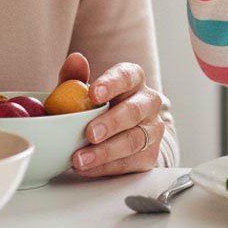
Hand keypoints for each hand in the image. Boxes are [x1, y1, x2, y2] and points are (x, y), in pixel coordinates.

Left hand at [59, 53, 164, 175]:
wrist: (118, 134)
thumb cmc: (100, 107)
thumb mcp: (84, 91)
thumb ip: (76, 76)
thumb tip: (75, 59)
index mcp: (134, 80)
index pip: (127, 76)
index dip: (111, 84)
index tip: (93, 93)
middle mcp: (148, 102)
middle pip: (134, 110)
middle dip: (111, 123)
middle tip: (89, 133)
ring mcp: (152, 129)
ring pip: (134, 140)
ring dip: (105, 151)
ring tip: (80, 159)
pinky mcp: (149, 155)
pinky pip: (129, 163)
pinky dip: (106, 167)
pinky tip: (87, 168)